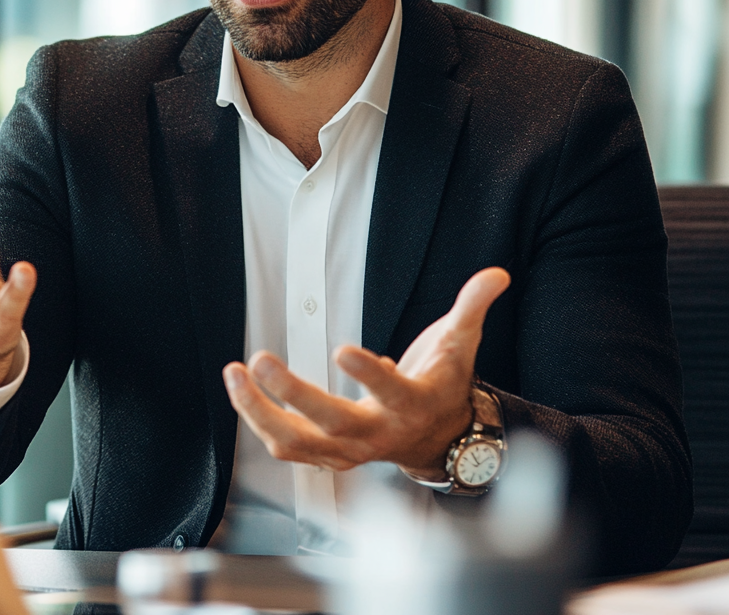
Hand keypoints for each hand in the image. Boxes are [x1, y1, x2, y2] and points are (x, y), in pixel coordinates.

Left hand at [222, 266, 509, 476]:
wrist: (439, 438)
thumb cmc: (442, 382)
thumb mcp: (460, 343)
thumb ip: (472, 307)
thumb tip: (495, 274)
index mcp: (412, 405)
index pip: (392, 392)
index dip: (369, 374)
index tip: (342, 349)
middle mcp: (378, 434)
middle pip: (331, 423)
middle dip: (293, 394)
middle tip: (260, 359)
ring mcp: (348, 450)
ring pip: (298, 444)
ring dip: (260, 412)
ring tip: (235, 374)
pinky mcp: (326, 455)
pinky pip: (286, 446)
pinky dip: (259, 420)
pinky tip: (239, 388)